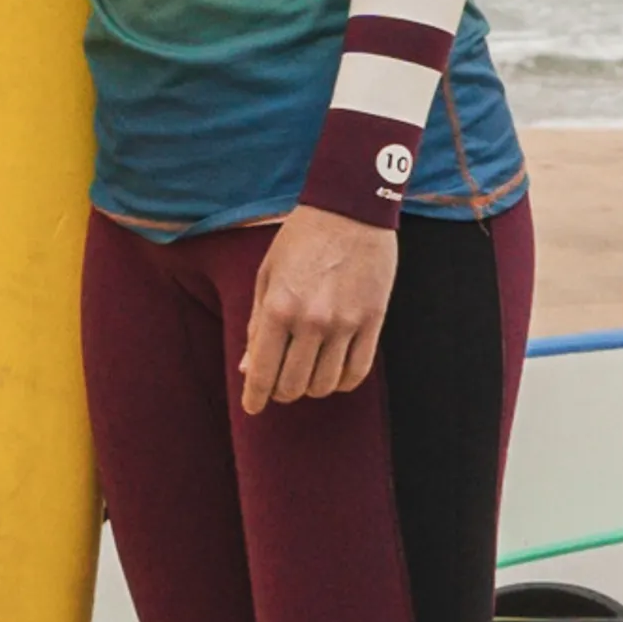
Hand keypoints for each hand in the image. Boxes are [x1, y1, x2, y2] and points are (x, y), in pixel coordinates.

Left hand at [241, 203, 396, 413]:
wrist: (350, 212)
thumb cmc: (300, 241)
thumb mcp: (266, 276)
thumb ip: (257, 324)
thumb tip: (248, 367)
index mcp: (278, 308)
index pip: (264, 371)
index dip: (255, 396)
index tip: (252, 408)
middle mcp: (312, 321)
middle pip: (295, 385)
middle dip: (281, 392)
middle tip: (277, 386)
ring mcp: (346, 324)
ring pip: (326, 384)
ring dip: (311, 388)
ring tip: (304, 375)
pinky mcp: (373, 322)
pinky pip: (357, 372)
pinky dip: (341, 382)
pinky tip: (331, 374)